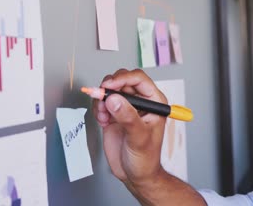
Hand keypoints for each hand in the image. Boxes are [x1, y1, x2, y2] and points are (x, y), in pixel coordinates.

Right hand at [92, 68, 167, 186]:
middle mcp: (140, 101)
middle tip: (102, 98)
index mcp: (154, 101)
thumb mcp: (139, 137)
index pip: (139, 79)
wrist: (135, 174)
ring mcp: (126, 107)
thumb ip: (128, 117)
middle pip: (122, 80)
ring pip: (110, 89)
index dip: (123, 78)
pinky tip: (103, 121)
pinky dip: (98, 108)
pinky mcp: (113, 114)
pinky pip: (102, 102)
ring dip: (102, 99)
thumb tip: (114, 99)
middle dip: (109, 87)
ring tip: (104, 116)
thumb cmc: (146, 158)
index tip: (109, 86)